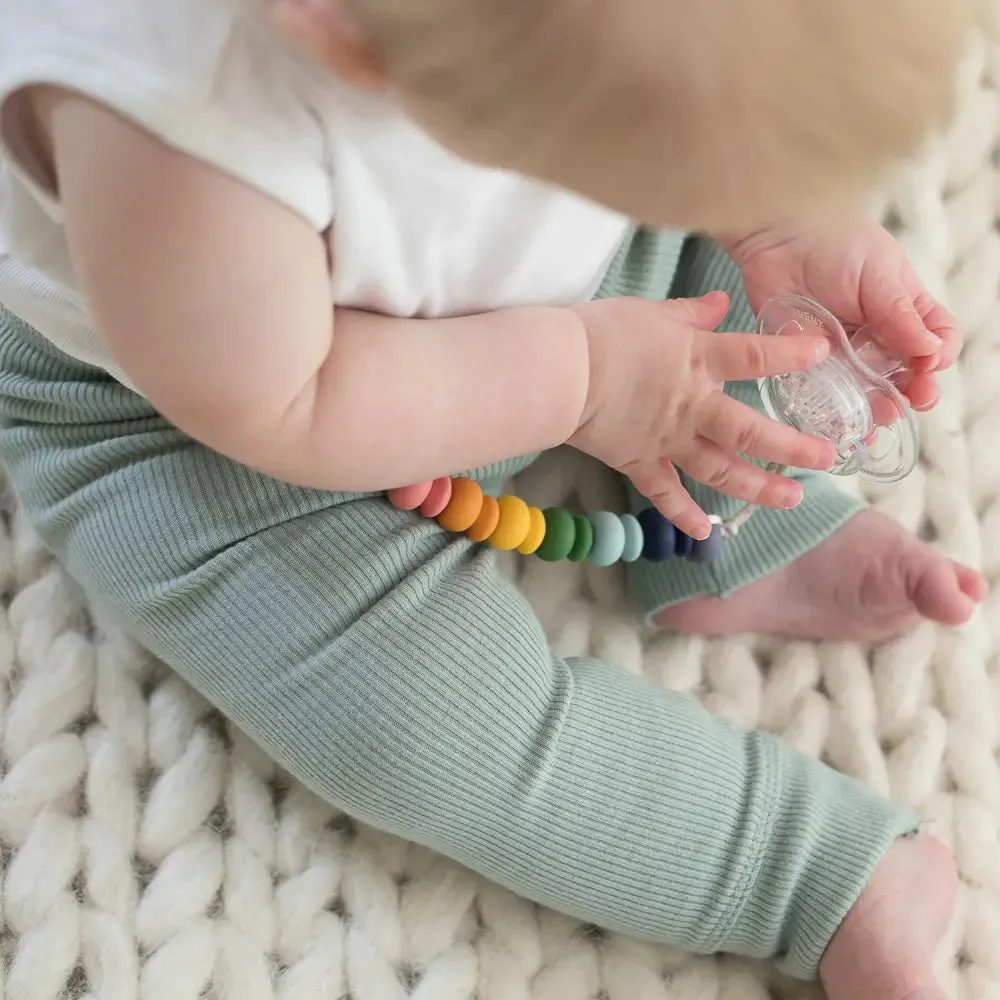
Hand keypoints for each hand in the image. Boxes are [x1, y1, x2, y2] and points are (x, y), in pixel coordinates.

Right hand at [570, 292, 835, 539]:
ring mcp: (668, 440)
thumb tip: (721, 302)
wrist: (561, 373)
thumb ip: (692, 312)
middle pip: (751, 432)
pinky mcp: (639, 462)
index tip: (824, 356)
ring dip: (757, 487)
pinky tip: (706, 532)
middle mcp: (693, 406)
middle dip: (793, 447)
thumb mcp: (652, 312)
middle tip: (828, 458)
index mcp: (698, 362)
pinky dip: (684, 515)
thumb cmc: (602, 334)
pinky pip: (666, 494)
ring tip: (791, 498)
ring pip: (720, 470)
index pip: (756, 357)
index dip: (791, 356)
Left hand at [727, 218, 959, 411]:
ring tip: (877, 418)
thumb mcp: (878, 272)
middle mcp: (879, 336)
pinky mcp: (810, 363)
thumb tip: (932, 350)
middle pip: (907, 375)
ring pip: (870, 392)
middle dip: (912, 393)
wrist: (775, 239)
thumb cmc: (832, 241)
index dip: (939, 358)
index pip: (938, 340)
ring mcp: (845, 353)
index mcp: (906, 309)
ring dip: (878, 410)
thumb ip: (901, 313)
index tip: (930, 367)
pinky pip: (827, 396)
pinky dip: (837, 414)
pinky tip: (842, 426)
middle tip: (909, 401)